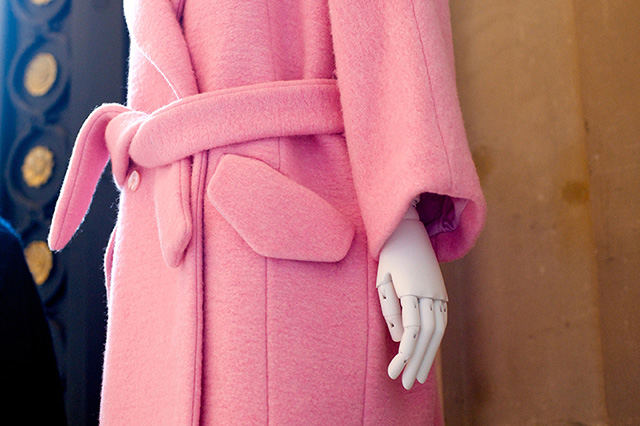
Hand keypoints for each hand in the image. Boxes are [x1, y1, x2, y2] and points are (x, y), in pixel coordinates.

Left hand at [376, 205, 447, 389]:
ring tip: (418, 376)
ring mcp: (439, 292)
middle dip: (417, 362)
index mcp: (412, 288)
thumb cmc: (389, 254)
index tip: (394, 372)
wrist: (408, 229)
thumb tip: (397, 337)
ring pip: (438, 331)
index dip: (404, 354)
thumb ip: (389, 309)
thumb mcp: (382, 279)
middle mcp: (430, 292)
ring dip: (428, 355)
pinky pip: (442, 321)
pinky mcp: (441, 292)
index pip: (412, 329)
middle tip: (406, 384)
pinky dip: (435, 340)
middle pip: (428, 335)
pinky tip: (427, 354)